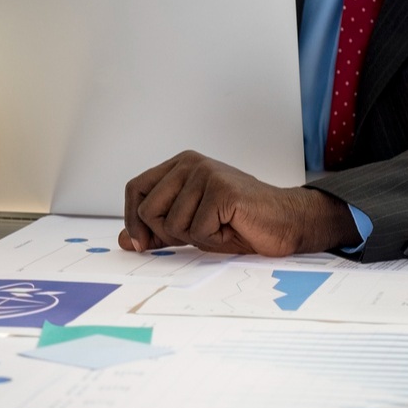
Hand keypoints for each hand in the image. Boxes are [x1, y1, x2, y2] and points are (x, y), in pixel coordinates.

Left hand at [119, 152, 355, 255]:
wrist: (285, 223)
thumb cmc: (238, 224)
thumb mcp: (189, 228)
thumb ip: (156, 230)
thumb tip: (122, 241)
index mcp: (179, 165)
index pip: (134, 188)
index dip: (132, 220)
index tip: (142, 244)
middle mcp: (190, 163)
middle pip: (147, 210)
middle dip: (168, 234)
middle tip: (200, 231)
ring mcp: (206, 174)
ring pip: (171, 224)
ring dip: (196, 238)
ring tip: (221, 226)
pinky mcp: (222, 190)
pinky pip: (198, 231)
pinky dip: (214, 240)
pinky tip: (232, 228)